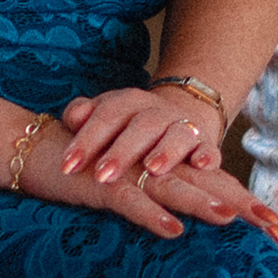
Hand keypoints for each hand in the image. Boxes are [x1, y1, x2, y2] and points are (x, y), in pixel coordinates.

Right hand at [21, 139, 277, 241]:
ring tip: (230, 220)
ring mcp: (128, 174)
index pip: (213, 183)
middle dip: (242, 207)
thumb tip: (185, 229)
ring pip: (173, 189)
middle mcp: (153, 167)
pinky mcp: (100, 184)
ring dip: (201, 204)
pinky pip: (130, 201)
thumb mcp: (126, 188)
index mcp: (164, 168)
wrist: (34, 148)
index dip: (246, 204)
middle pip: (206, 186)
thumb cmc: (84, 171)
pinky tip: (173, 230)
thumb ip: (156, 201)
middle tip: (277, 230)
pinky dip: (151, 215)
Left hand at [58, 85, 225, 188]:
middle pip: (141, 126)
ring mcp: (183, 126)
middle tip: (102, 175)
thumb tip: (72, 117)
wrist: (173, 118)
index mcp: (127, 102)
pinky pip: (210, 149)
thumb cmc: (126, 126)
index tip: (67, 166)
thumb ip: (82, 114)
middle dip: (122, 151)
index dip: (86, 140)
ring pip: (176, 135)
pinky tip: (201, 166)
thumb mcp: (103, 116)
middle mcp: (157, 112)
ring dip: (166, 151)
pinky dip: (208, 156)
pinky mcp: (206, 145)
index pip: (105, 116)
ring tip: (153, 168)